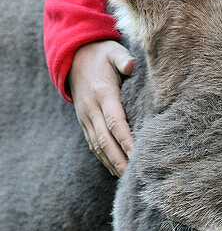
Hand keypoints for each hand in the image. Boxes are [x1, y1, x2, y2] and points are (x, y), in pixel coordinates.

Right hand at [68, 39, 135, 176]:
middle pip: (106, 140)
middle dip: (120, 159)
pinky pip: (94, 144)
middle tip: (136, 175)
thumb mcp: (113, 52)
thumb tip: (132, 65)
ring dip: (113, 163)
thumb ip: (123, 59)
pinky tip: (117, 170)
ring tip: (129, 179)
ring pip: (98, 146)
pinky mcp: (85, 122)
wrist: (75, 57)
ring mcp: (86, 117)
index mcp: (102, 93)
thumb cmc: (102, 55)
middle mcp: (91, 109)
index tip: (138, 154)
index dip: (126, 139)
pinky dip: (105, 159)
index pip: (115, 121)